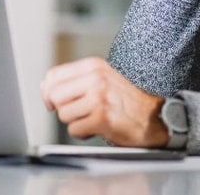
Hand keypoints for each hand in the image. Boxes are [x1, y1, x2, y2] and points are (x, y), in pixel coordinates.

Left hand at [41, 57, 168, 147]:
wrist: (154, 117)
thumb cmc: (125, 101)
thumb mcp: (101, 80)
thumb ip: (74, 80)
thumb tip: (44, 87)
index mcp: (94, 66)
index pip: (53, 76)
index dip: (49, 92)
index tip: (56, 101)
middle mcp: (96, 78)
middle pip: (54, 96)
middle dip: (63, 108)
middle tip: (80, 112)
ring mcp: (99, 98)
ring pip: (63, 114)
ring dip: (75, 122)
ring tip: (93, 118)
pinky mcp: (102, 117)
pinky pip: (74, 130)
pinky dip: (83, 133)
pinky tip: (97, 128)